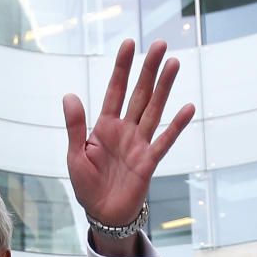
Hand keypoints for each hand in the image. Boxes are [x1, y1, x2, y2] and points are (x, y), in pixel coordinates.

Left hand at [63, 39, 194, 233]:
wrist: (102, 213)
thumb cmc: (87, 185)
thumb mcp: (75, 155)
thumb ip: (76, 126)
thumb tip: (69, 95)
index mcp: (104, 126)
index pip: (115, 90)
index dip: (122, 67)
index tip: (130, 44)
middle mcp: (125, 130)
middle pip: (139, 94)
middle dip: (149, 69)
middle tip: (161, 44)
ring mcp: (139, 144)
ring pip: (154, 110)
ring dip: (164, 88)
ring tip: (174, 64)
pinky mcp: (149, 162)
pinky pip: (164, 141)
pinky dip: (177, 126)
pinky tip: (188, 107)